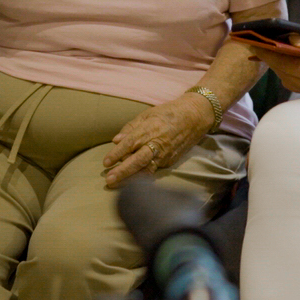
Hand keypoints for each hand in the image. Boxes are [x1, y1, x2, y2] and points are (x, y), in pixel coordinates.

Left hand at [101, 93, 215, 188]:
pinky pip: (154, 170)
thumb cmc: (168, 113)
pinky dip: (143, 177)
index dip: (116, 154)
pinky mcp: (170, 161)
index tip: (105, 163)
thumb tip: (116, 140)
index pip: (129, 143)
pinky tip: (132, 183)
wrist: (194, 118)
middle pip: (137, 160)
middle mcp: (156, 143)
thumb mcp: (148, 114)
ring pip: (146, 169)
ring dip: (131, 179)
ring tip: (118, 186)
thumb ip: (131, 127)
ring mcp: (164, 154)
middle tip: (109, 180)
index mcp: (149, 129)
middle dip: (122, 171)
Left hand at [258, 32, 299, 108]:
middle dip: (269, 60)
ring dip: (281, 68)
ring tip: (275, 52)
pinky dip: (293, 74)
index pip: (282, 62)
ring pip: (291, 81)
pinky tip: (297, 64)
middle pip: (283, 73)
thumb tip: (295, 40)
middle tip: (258, 46)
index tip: (251, 43)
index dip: (265, 52)